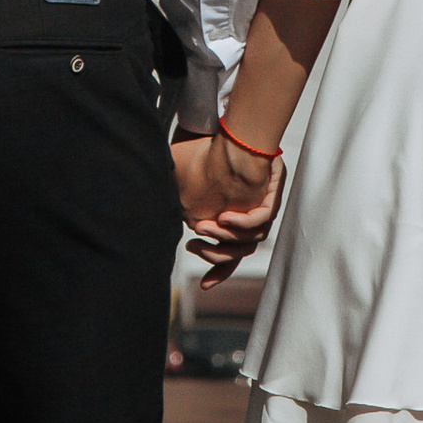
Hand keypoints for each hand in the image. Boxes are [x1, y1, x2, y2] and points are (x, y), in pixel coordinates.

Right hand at [173, 130, 281, 279]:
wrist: (231, 136)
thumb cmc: (205, 155)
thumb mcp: (182, 183)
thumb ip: (175, 201)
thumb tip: (154, 214)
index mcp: (231, 221)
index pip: (228, 257)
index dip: (217, 273)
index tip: (203, 286)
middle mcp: (248, 221)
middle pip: (237, 254)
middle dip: (215, 255)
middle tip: (194, 244)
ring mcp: (259, 211)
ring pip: (248, 241)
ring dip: (224, 238)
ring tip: (204, 226)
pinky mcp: (269, 199)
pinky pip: (261, 221)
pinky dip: (243, 223)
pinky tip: (225, 217)